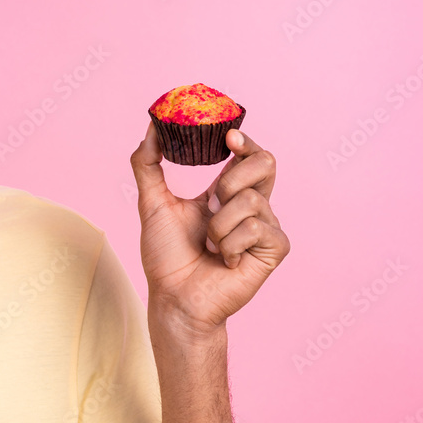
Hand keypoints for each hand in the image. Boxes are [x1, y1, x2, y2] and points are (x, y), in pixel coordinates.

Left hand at [130, 121, 290, 336]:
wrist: (174, 297)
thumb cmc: (165, 255)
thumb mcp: (151, 202)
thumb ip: (147, 163)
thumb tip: (151, 125)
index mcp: (226, 192)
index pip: (247, 155)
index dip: (244, 141)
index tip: (228, 136)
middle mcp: (251, 206)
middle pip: (266, 164)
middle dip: (233, 177)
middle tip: (212, 201)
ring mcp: (265, 227)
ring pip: (251, 199)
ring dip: (218, 224)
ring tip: (210, 244)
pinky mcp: (274, 249)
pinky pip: (255, 228)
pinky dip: (229, 244)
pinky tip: (225, 260)